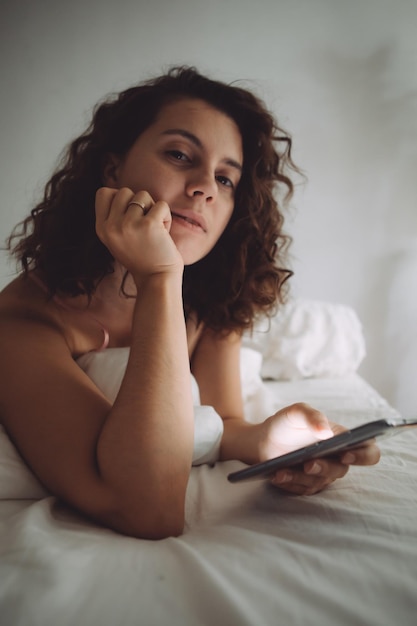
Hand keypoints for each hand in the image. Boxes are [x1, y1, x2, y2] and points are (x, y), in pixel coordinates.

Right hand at [95, 187, 183, 283]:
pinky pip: (161, 205)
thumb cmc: (142, 258)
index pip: (103, 192)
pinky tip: (164, 234)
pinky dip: (167, 217)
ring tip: (155, 230)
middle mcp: (111, 226)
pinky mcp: (148, 225)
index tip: (130, 214)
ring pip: (143, 195)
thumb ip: (116, 217)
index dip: (120, 197)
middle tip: (145, 224)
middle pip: (124, 191)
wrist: (157, 280)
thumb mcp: (118, 238)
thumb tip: (121, 191)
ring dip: (153, 209)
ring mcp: (128, 225)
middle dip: (139, 203)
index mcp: (101, 229)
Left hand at [258, 404, 379, 494]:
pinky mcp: (307, 486)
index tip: (346, 454)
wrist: (263, 440)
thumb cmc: (286, 423)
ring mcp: (322, 474)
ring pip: (319, 482)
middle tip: (308, 464)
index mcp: (342, 439)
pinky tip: (277, 476)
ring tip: (281, 470)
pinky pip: (303, 489)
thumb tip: (326, 432)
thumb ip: (312, 416)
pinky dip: (289, 483)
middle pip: (341, 470)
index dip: (364, 456)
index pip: (368, 450)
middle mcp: (336, 459)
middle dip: (324, 468)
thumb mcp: (297, 412)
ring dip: (300, 476)